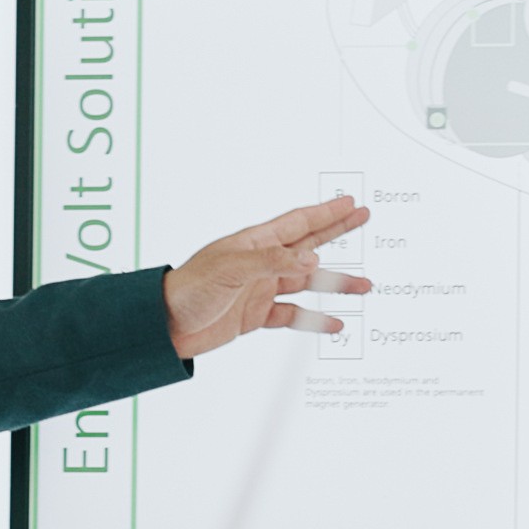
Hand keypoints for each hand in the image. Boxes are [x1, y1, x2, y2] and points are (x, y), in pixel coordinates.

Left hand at [161, 196, 374, 357]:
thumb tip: (311, 259)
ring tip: (363, 285)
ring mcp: (260, 289)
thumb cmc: (189, 289)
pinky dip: (314, 319)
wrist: (164, 326)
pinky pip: (293, 315)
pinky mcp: (255, 315)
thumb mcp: (231, 269)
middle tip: (363, 218)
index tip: (350, 202)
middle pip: (309, 243)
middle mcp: (261, 263)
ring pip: (308, 283)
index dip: (326, 212)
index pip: (299, 223)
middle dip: (338, 231)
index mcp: (255, 243)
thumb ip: (274, 262)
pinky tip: (332, 322)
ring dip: (335, 283)